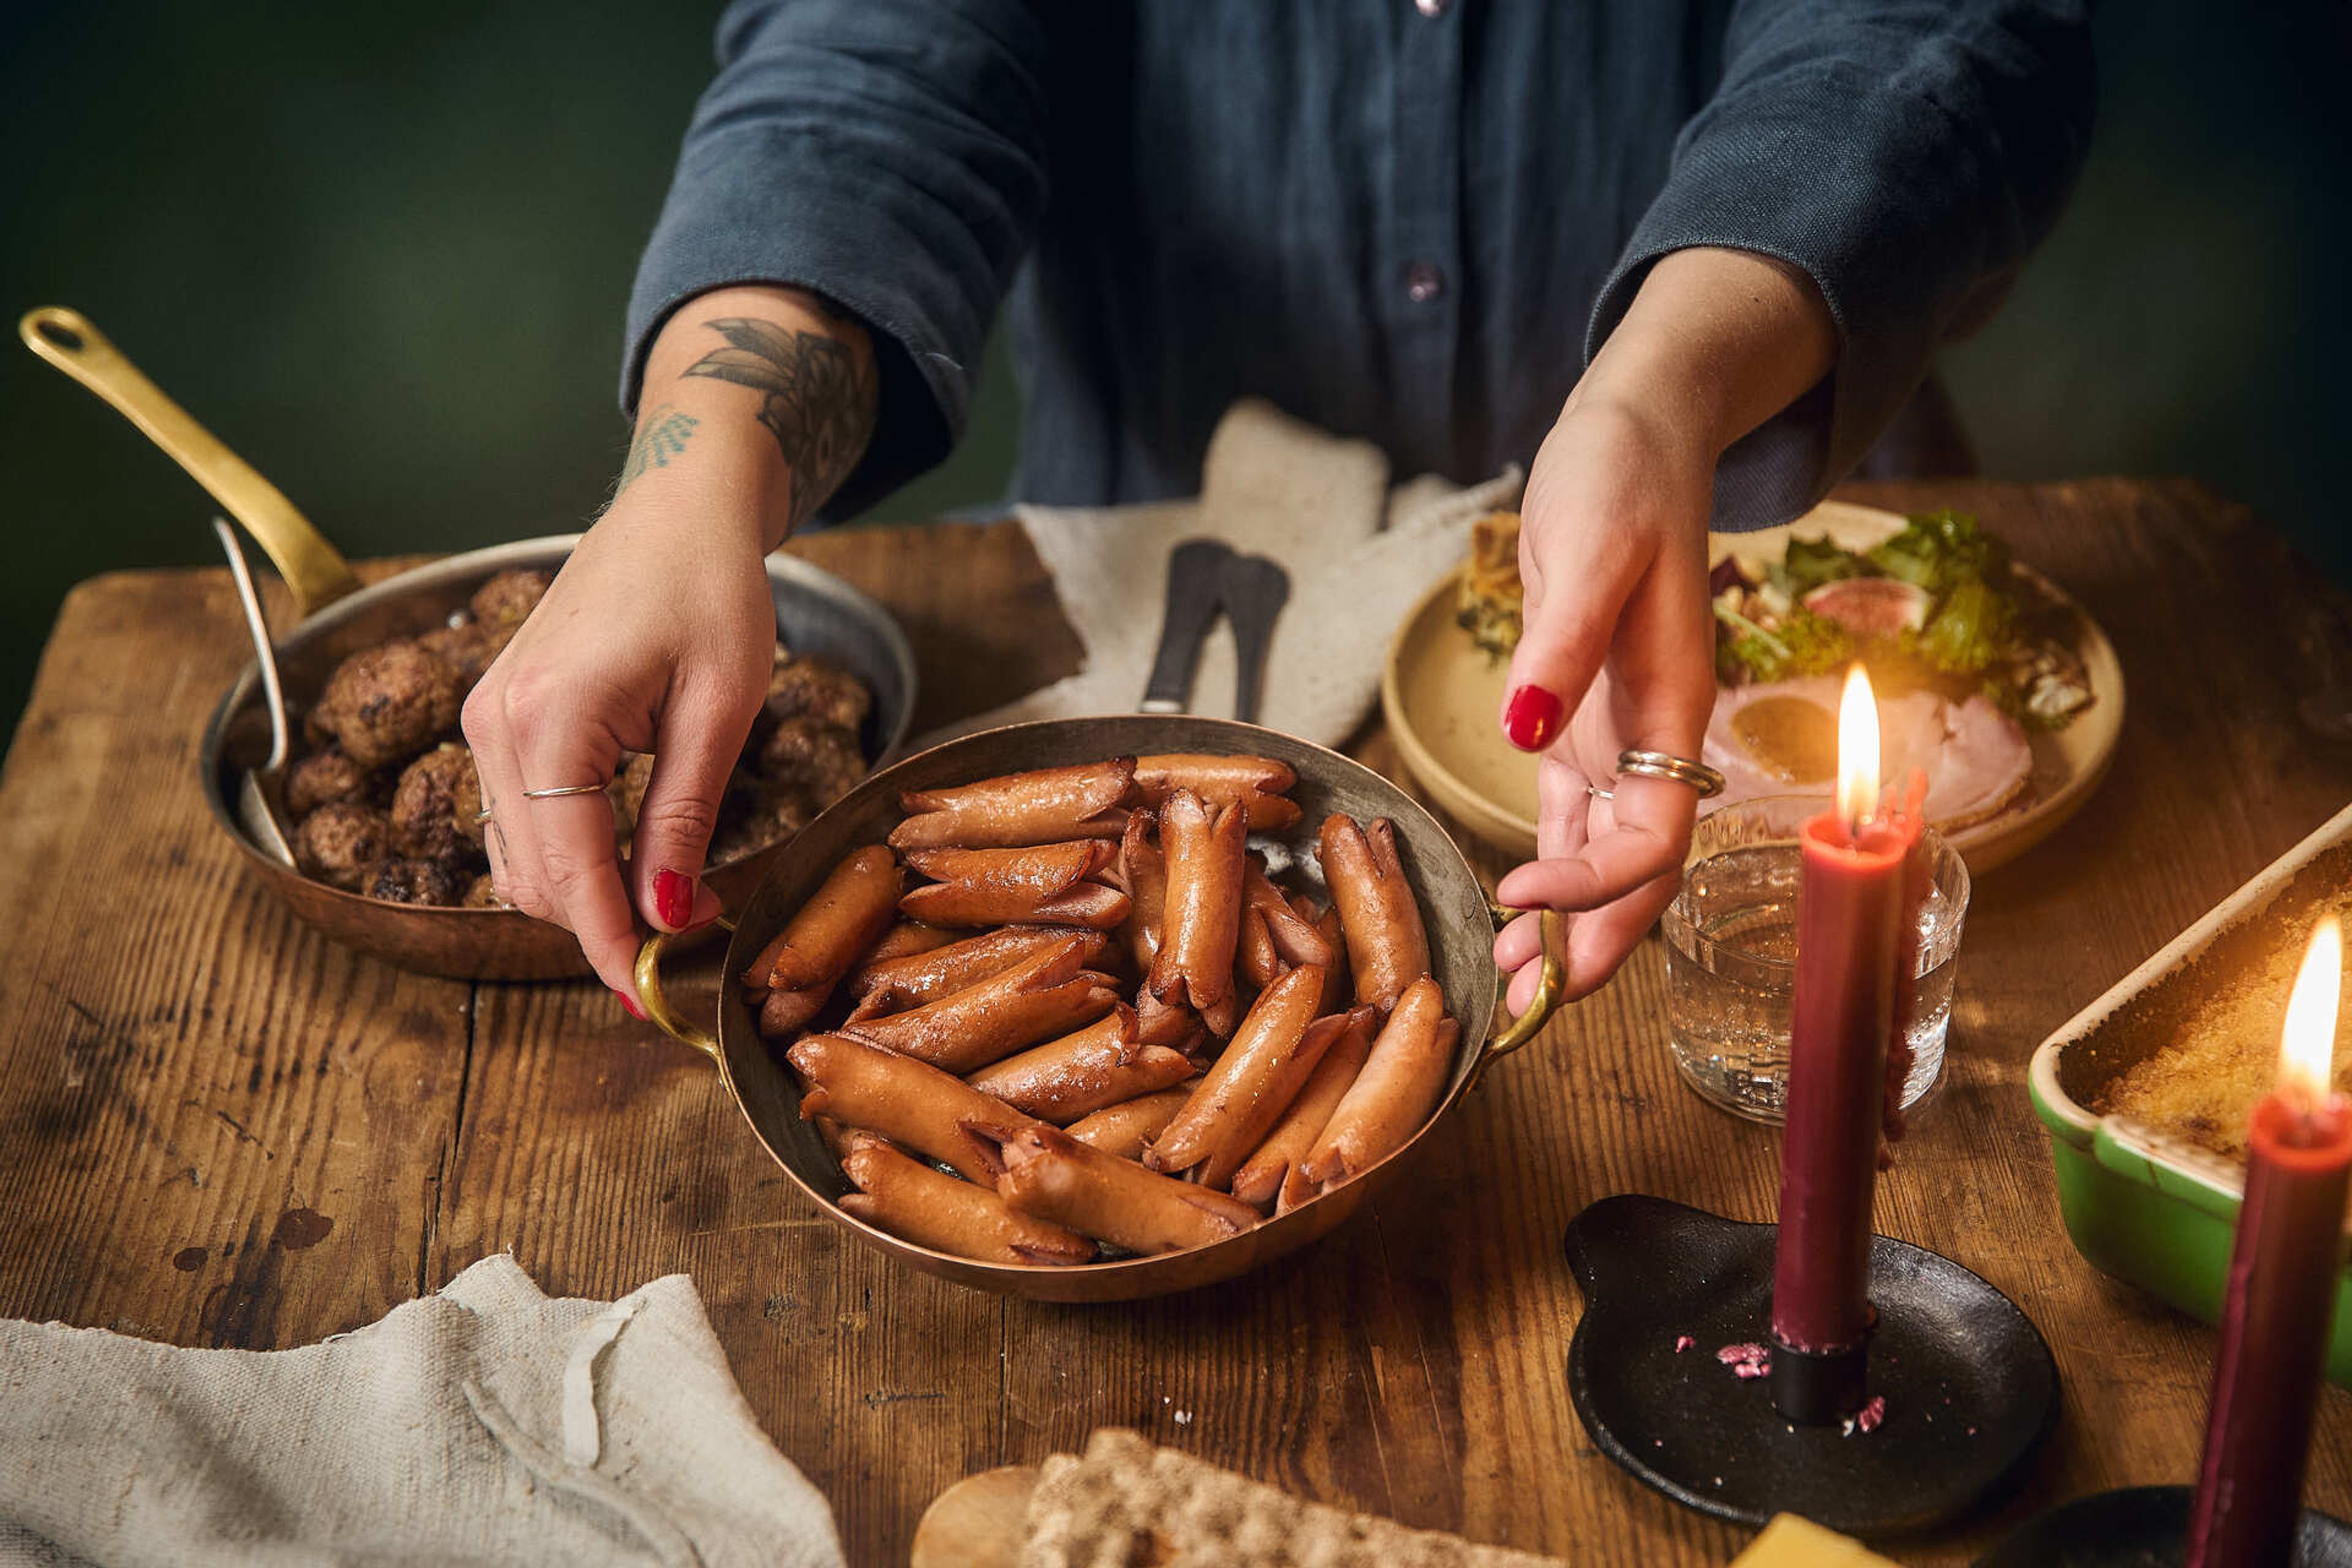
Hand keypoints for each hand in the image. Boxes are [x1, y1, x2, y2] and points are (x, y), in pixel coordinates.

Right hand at [463, 284, 875, 1005]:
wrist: (676, 509)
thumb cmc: (712, 589)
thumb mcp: (722, 707)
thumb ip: (685, 814)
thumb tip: (669, 914)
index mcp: (553, 718)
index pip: (571, 871)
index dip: (607, 945)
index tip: (646, 1002)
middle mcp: (497, 724)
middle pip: (535, 877)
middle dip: (601, 926)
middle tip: (690, 939)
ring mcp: (485, 720)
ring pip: (517, 858)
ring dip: (582, 896)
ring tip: (667, 900)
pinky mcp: (496, 717)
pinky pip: (515, 819)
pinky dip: (565, 855)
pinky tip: (627, 856)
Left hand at [1491, 396, 1715, 1011]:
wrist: (1632, 434)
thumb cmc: (1621, 478)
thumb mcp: (1591, 551)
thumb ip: (1563, 647)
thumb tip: (1530, 730)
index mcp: (1673, 706)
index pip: (1654, 832)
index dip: (1599, 883)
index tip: (1522, 902)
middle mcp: (1654, 735)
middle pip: (1641, 869)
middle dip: (1594, 941)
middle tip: (1525, 1003)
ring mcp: (1618, 732)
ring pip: (1605, 853)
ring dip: (1567, 921)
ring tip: (1508, 980)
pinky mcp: (1582, 719)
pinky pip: (1573, 815)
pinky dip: (1550, 867)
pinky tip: (1513, 911)